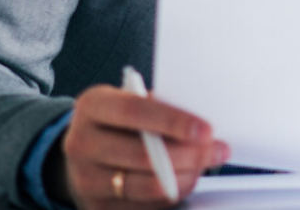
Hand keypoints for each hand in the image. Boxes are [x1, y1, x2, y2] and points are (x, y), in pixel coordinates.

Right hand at [50, 84, 228, 208]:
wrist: (83, 151)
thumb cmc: (116, 121)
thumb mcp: (129, 100)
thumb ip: (159, 108)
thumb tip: (200, 125)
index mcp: (91, 106)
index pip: (135, 111)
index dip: (173, 121)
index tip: (205, 130)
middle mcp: (82, 143)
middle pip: (143, 154)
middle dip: (188, 155)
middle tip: (217, 150)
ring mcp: (86, 179)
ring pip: (145, 185)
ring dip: (184, 178)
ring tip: (203, 167)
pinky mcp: (96, 206)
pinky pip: (143, 206)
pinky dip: (171, 195)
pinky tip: (184, 181)